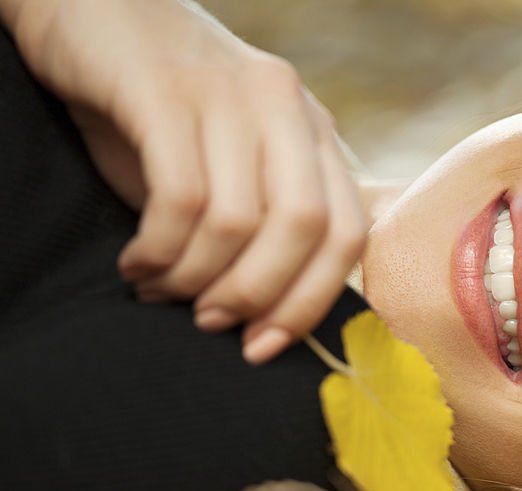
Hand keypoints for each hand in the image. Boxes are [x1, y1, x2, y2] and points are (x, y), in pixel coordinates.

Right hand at [3, 0, 367, 362]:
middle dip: (258, 295)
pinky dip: (158, 250)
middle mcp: (286, 108)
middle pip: (306, 228)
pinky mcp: (166, 89)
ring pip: (238, 220)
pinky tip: (135, 262)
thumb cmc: (161, 112)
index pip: (349, 232)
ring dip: (195, 278)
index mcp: (314, 132)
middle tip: (210, 322)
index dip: (312, 301)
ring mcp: (230, 93)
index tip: (264, 345)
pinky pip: (180, 198)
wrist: (91, 10)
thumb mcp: (229, 163)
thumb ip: (262, 224)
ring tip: (159, 289)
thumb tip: (271, 315)